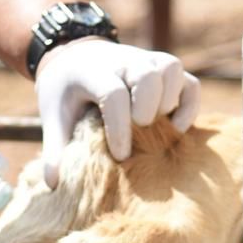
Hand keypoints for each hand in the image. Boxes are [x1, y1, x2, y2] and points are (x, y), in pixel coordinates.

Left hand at [34, 38, 200, 187]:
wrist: (75, 56)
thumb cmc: (65, 92)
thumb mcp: (53, 116)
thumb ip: (55, 148)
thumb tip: (53, 186)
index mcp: (91, 71)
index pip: (113, 94)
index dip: (119, 128)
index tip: (119, 155)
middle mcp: (123, 61)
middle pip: (147, 73)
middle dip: (147, 106)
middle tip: (140, 129)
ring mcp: (147, 61)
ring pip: (172, 68)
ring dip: (170, 99)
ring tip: (158, 125)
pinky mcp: (164, 70)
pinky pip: (189, 82)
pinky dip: (189, 105)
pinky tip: (177, 128)